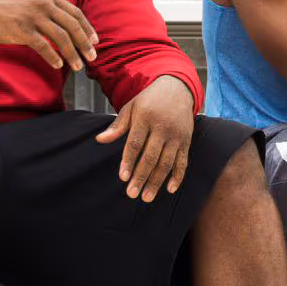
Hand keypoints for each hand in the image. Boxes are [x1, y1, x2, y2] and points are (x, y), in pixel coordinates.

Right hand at [0, 0, 97, 71]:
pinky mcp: (22, 30)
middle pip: (72, 26)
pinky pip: (44, 46)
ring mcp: (33, 16)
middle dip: (85, 44)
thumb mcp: (31, 0)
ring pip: (61, 38)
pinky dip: (53, 57)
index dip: (88, 28)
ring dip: (72, 54)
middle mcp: (43, 4)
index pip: (75, 13)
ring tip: (77, 66)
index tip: (95, 41)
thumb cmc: (7, 7)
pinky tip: (58, 65)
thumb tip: (68, 25)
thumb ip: (49, 8)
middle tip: (92, 57)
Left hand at [94, 75, 195, 201]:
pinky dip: (178, 176)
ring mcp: (176, 135)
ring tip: (146, 197)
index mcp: (145, 117)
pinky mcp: (186, 140)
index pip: (135, 143)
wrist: (177, 88)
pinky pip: (183, 161)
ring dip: (157, 181)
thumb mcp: (131, 107)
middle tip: (132, 194)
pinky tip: (170, 189)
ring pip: (166, 162)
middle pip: (151, 156)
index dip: (129, 161)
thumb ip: (117, 125)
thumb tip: (100, 140)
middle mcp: (162, 127)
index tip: (123, 177)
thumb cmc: (149, 100)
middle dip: (141, 177)